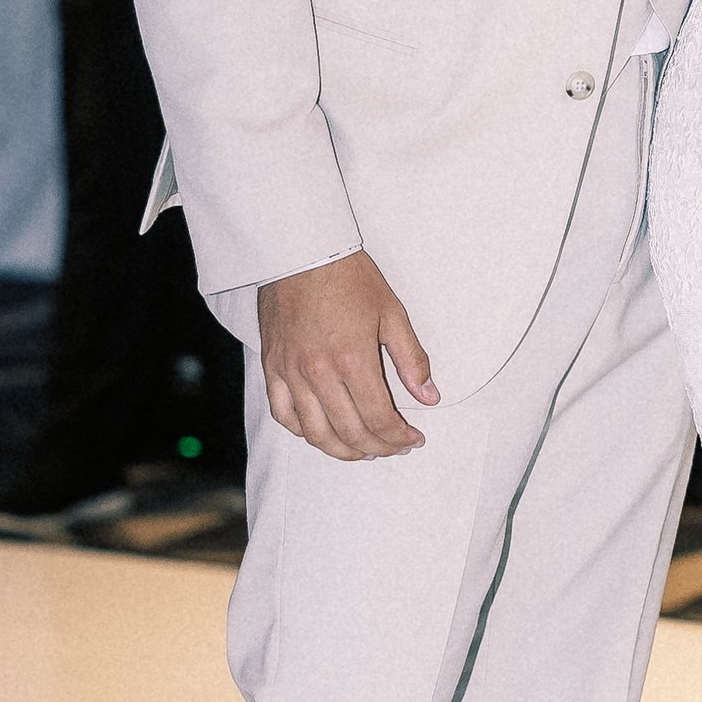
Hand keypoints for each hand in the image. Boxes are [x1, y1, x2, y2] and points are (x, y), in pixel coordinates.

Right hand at [259, 251, 437, 460]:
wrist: (300, 251)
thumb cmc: (348, 277)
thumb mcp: (391, 312)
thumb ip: (411, 359)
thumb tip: (429, 396)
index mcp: (352, 359)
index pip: (378, 418)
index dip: (399, 437)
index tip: (413, 439)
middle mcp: (319, 372)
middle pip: (350, 432)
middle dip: (378, 448)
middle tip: (394, 447)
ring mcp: (291, 372)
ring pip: (315, 432)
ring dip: (341, 450)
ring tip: (362, 450)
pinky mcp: (272, 367)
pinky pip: (283, 414)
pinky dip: (303, 431)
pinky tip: (321, 433)